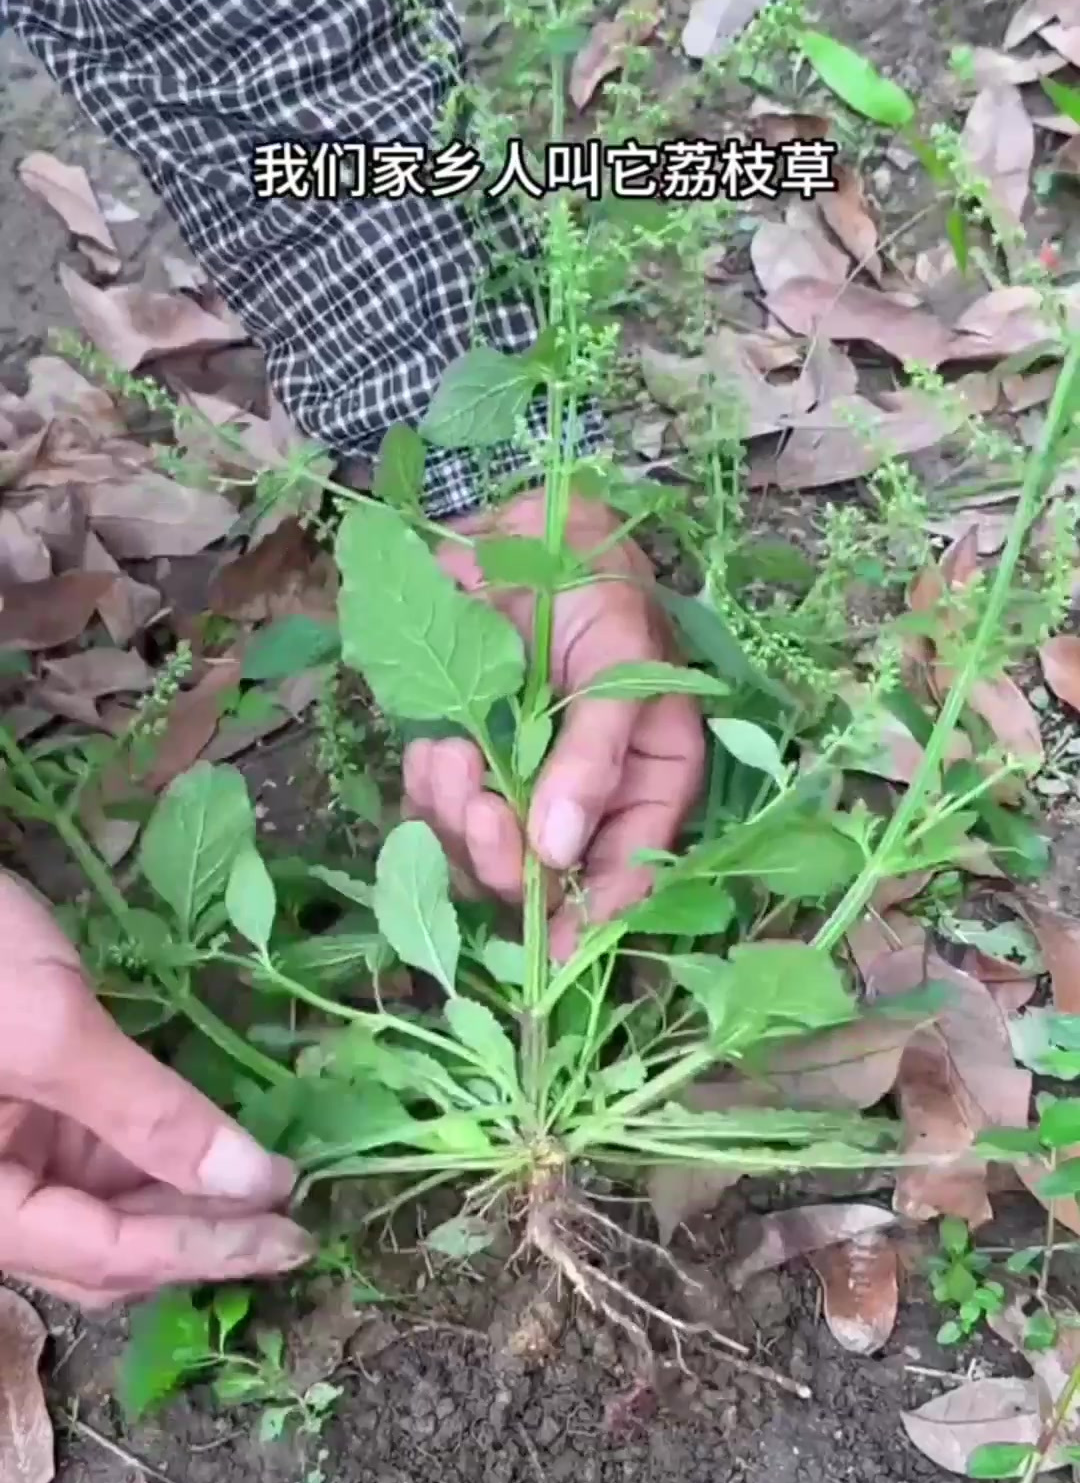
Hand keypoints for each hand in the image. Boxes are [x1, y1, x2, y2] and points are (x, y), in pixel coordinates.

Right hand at [0, 875, 310, 1308]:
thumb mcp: (54, 1033)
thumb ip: (151, 1116)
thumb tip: (254, 1182)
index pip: (106, 1257)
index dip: (206, 1248)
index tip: (294, 1237)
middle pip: (105, 1249)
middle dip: (199, 1235)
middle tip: (298, 1221)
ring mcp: (3, 1155)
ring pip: (105, 1206)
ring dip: (187, 1196)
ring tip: (270, 1178)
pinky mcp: (17, 1112)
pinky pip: (93, 1156)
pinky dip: (157, 1150)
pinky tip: (218, 1136)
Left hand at [403, 493, 705, 958]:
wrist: (516, 531)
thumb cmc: (592, 587)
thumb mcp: (617, 660)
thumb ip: (594, 756)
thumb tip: (558, 852)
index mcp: (649, 781)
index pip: (631, 874)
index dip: (592, 919)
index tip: (553, 951)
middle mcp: (586, 800)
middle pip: (543, 881)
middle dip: (504, 858)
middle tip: (486, 812)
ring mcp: (520, 787)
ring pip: (481, 851)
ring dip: (459, 809)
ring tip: (458, 743)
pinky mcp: (463, 767)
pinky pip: (434, 814)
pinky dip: (428, 786)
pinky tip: (439, 742)